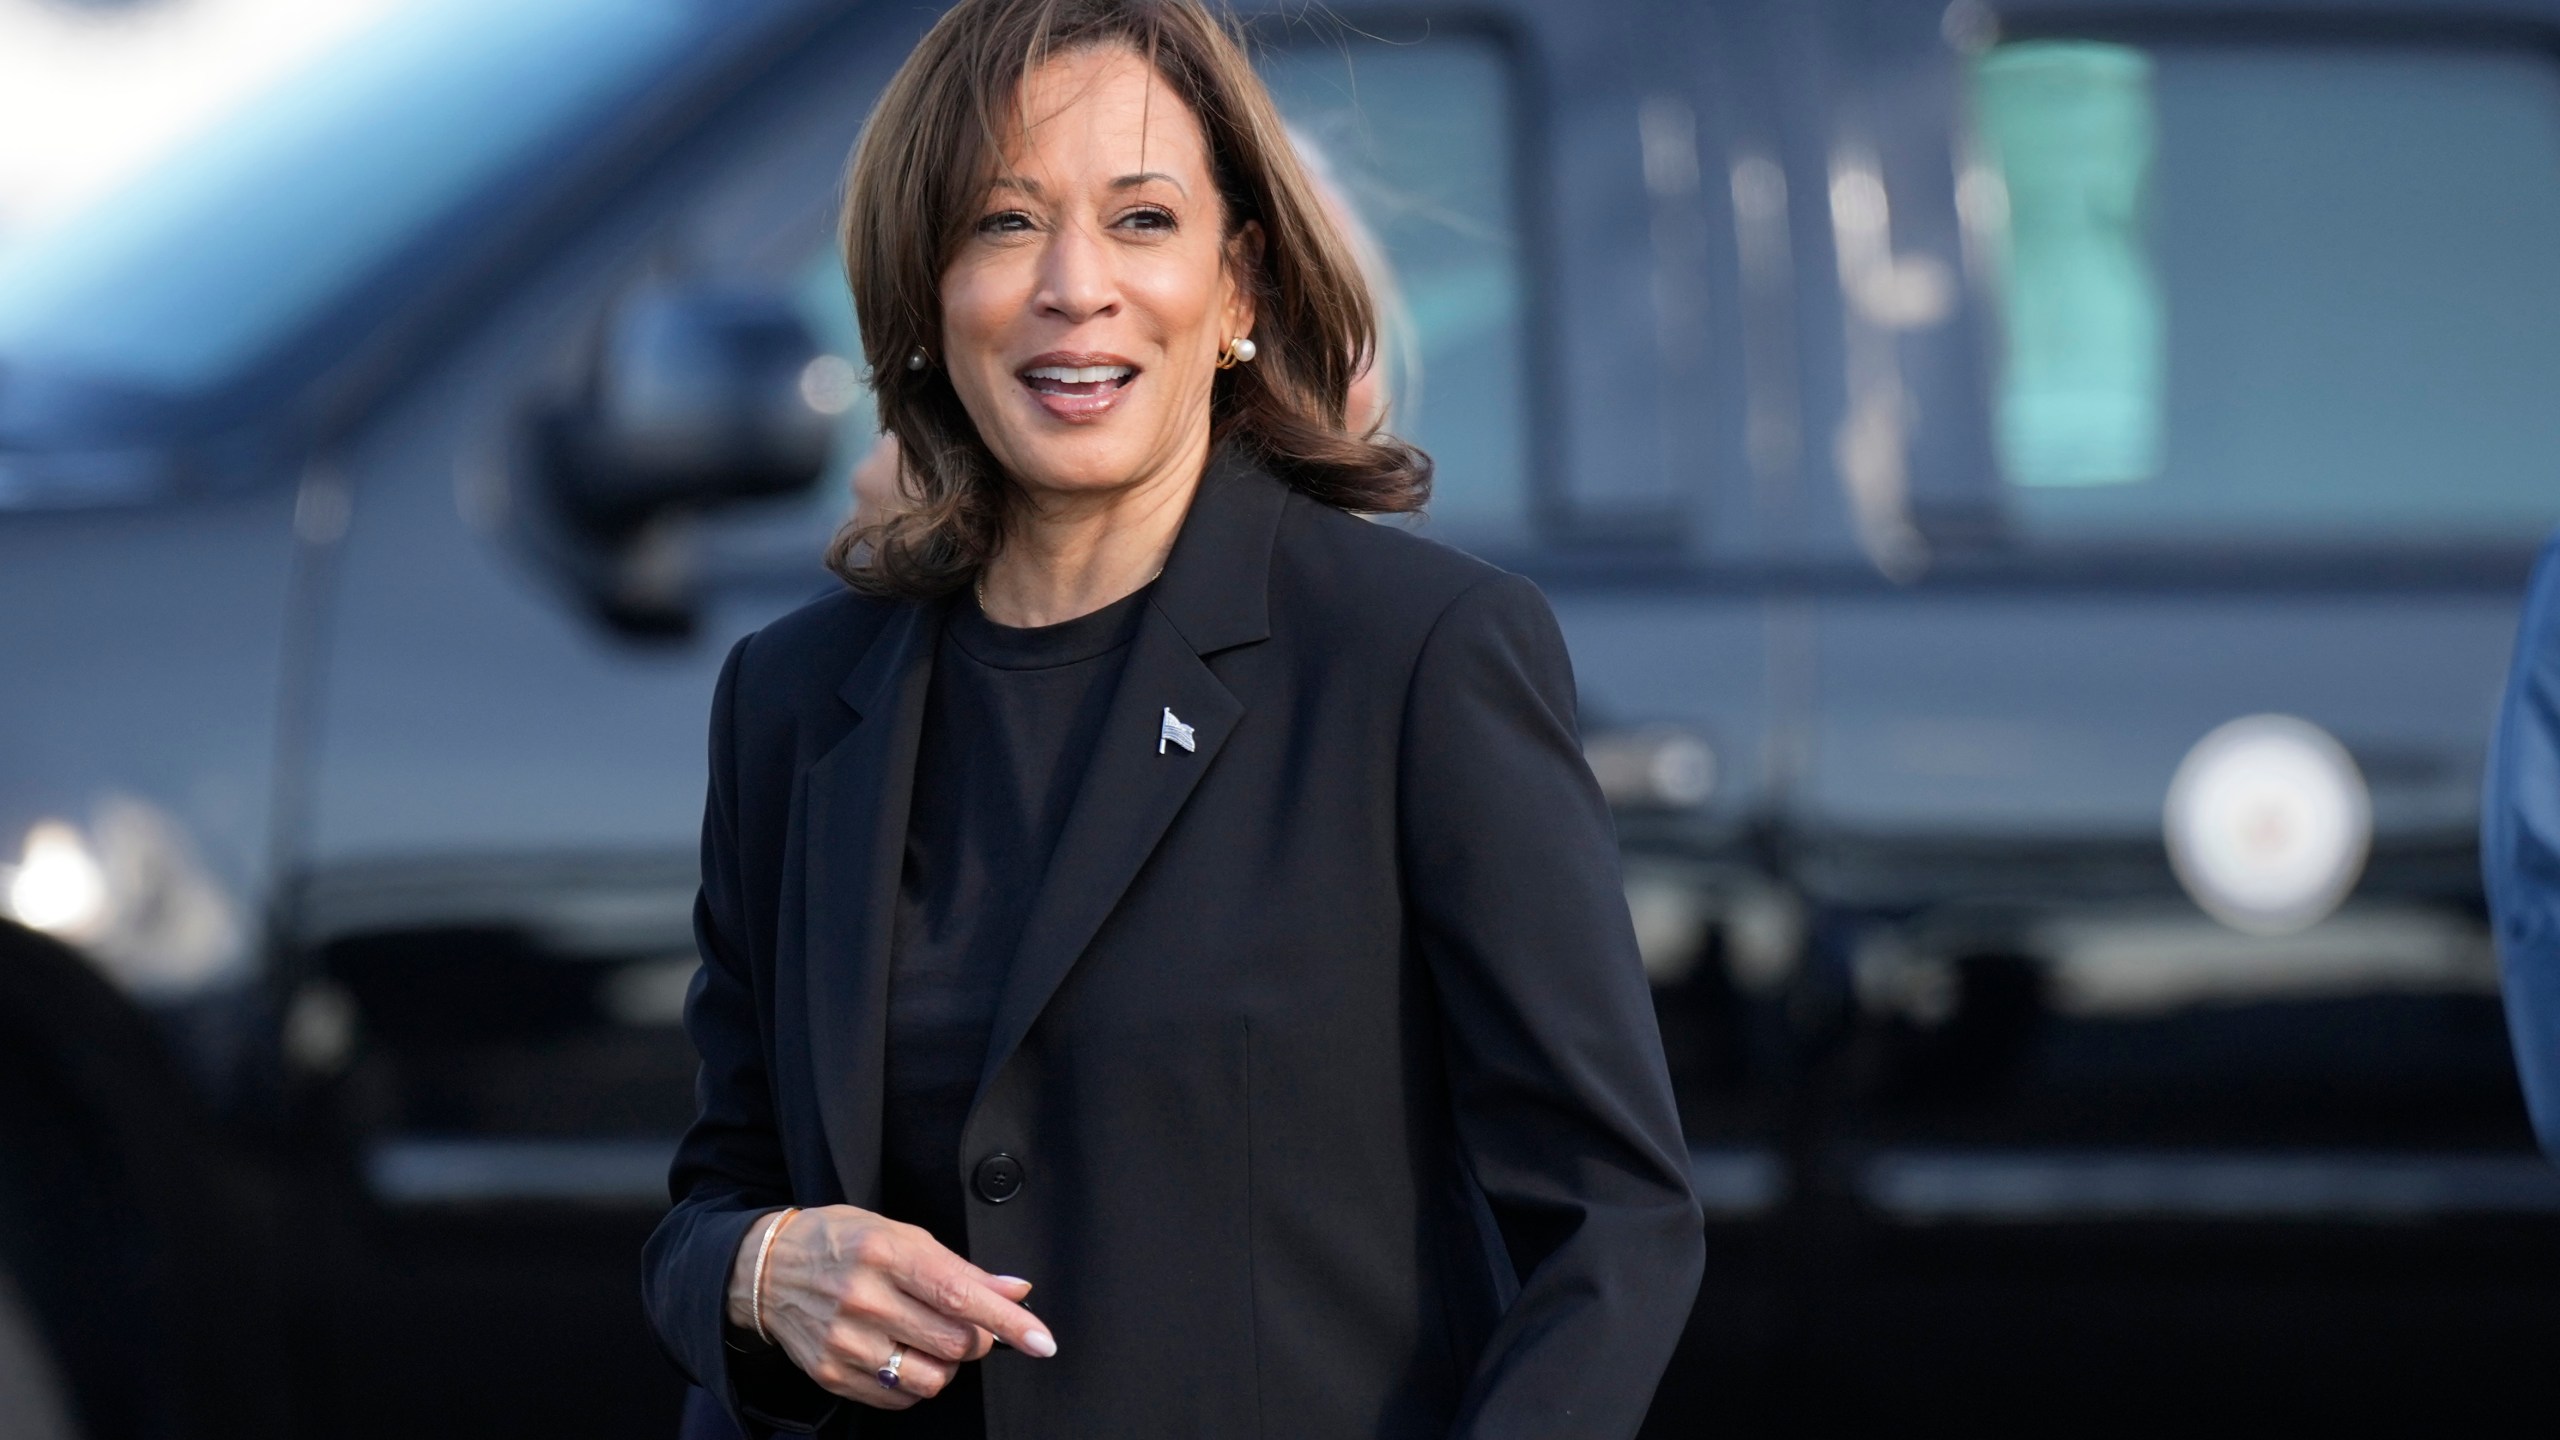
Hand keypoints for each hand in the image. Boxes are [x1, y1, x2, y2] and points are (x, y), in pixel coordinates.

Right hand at [726, 1205, 1053, 1409]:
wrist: (768, 1268)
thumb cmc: (843, 1243)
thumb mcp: (901, 1235)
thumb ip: (961, 1268)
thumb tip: (1015, 1290)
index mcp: (887, 1254)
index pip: (960, 1295)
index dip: (1007, 1321)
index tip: (1041, 1340)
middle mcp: (864, 1299)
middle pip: (953, 1342)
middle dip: (977, 1339)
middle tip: (965, 1323)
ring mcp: (844, 1341)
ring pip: (930, 1378)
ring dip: (946, 1366)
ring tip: (929, 1340)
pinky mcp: (831, 1373)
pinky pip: (898, 1397)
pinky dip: (914, 1383)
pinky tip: (902, 1355)